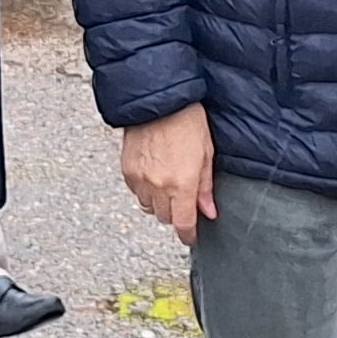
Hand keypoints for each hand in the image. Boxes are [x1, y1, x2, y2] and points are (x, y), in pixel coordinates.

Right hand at [119, 104, 216, 245]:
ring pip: (149, 207)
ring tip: (168, 184)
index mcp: (182, 183)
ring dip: (160, 203)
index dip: (188, 235)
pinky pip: (136, 192)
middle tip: (184, 200)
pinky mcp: (127, 170)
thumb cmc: (187, 121)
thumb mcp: (206, 154)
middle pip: (165, 218)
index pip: (183, 224)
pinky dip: (145, 190)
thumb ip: (205, 188)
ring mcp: (140, 179)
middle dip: (176, 214)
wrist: (158, 100)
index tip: (191, 237)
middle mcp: (158, 185)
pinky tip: (155, 174)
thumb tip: (209, 211)